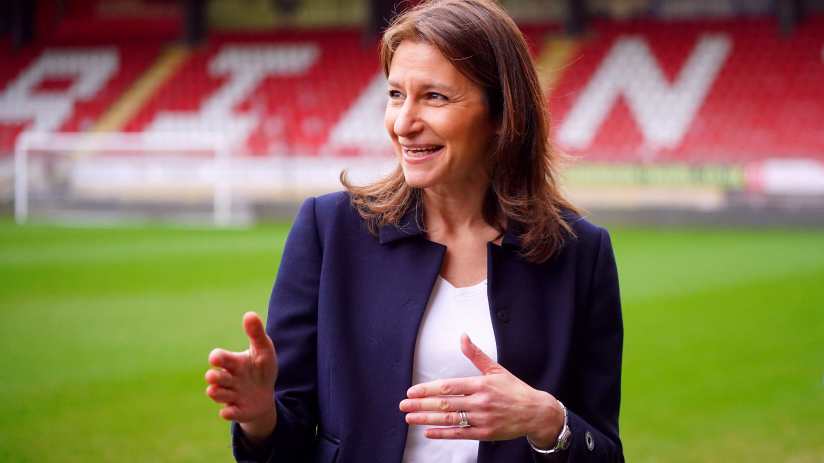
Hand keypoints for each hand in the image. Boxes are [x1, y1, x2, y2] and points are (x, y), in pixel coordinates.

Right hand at [206, 311, 278, 439]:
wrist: (264, 395)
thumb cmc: (261, 369)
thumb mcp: (263, 350)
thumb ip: (256, 334)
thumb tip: (249, 314)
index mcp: (232, 363)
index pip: (219, 358)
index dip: (217, 358)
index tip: (216, 358)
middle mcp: (228, 379)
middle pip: (215, 377)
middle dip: (213, 377)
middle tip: (213, 376)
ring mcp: (230, 395)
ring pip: (217, 394)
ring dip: (218, 393)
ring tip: (216, 390)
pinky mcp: (236, 411)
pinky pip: (227, 413)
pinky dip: (228, 412)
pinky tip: (228, 411)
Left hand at [399, 334, 563, 446]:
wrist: (535, 412)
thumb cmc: (515, 390)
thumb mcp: (496, 369)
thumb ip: (475, 354)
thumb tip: (462, 336)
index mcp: (481, 385)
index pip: (449, 387)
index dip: (428, 389)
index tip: (413, 391)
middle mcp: (480, 402)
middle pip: (445, 404)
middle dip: (421, 405)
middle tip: (404, 405)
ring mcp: (482, 419)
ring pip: (449, 419)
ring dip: (427, 419)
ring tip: (410, 418)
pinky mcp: (485, 433)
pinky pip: (459, 434)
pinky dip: (443, 433)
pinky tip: (429, 432)